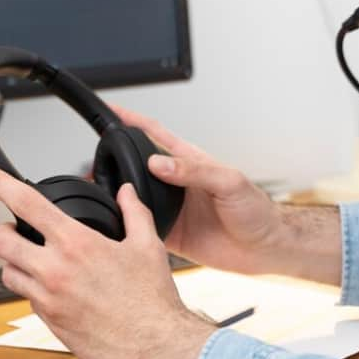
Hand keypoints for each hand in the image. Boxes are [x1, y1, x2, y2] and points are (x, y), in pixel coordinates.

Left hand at [0, 165, 215, 358]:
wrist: (155, 346)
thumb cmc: (153, 298)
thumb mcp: (149, 245)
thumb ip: (134, 212)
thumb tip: (127, 192)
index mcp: (76, 243)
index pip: (26, 203)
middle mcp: (55, 270)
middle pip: (1, 242)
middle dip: (3, 231)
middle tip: (15, 230)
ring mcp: (48, 299)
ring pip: (8, 274)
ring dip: (16, 263)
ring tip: (36, 261)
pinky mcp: (50, 324)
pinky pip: (28, 301)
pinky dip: (35, 291)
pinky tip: (58, 290)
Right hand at [111, 105, 342, 283]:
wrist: (265, 248)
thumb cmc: (256, 211)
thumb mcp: (228, 182)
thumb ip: (193, 171)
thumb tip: (158, 163)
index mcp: (189, 162)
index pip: (153, 134)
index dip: (131, 120)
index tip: (110, 109)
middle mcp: (176, 183)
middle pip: (136, 165)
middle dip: (113, 159)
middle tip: (94, 160)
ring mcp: (171, 208)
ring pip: (135, 196)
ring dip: (117, 194)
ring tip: (97, 191)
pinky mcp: (170, 233)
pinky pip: (142, 227)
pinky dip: (127, 225)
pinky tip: (116, 226)